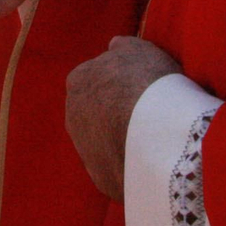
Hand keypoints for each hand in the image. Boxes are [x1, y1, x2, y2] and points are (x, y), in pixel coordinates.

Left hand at [64, 36, 181, 200]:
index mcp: (78, 82)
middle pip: (94, 113)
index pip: (93, 79)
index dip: (117, 83)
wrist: (153, 131)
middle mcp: (72, 117)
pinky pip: (116, 169)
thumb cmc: (145, 81)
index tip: (138, 88)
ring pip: (102, 143)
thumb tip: (114, 46)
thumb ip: (122, 47)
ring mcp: (84, 151)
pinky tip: (150, 163)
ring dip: (120, 141)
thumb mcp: (137, 48)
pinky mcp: (101, 179)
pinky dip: (129, 166)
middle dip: (113, 114)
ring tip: (152, 141)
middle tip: (146, 115)